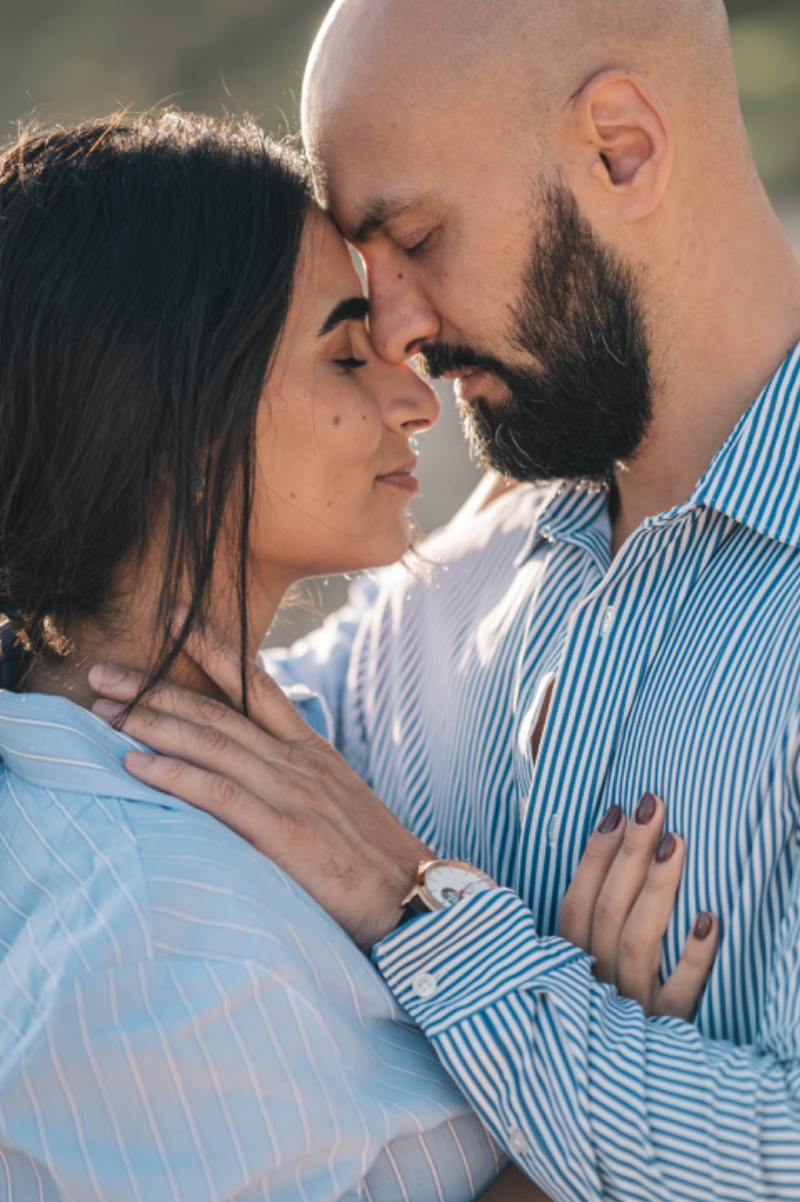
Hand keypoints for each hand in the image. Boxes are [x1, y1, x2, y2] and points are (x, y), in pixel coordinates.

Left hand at [89, 625, 430, 951]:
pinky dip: (174, 776)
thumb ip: (295, 780)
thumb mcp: (338, 803)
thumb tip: (249, 771)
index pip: (256, 684)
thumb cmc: (373, 860)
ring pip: (212, 743)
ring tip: (106, 711)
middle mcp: (298, 762)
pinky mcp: (286, 833)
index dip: (213, 646)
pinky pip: (220, 795)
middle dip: (155, 688)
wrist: (418, 898)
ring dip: (153, 724)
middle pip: (218, 710)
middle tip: (103, 673)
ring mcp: (293, 794)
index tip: (175, 618)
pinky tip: (135, 766)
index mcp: (311, 751)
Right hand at [559, 793, 718, 1018]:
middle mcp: (594, 984)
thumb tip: (605, 853)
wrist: (618, 1090)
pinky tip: (708, 918)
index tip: (616, 812)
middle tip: (652, 806)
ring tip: (676, 842)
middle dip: (628, 853)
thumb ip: (585, 927)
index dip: (593, 857)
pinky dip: (693, 956)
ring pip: (637, 941)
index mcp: (568, 966)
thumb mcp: (580, 971)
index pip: (575, 904)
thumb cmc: (599, 1013)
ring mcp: (629, 1009)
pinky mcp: (667, 1031)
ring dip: (656, 888)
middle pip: (607, 911)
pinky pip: (680, 991)